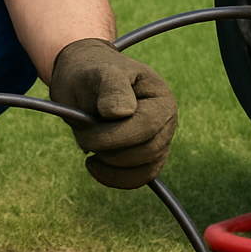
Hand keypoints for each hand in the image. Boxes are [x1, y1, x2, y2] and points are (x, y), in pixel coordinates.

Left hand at [50, 38, 176, 189]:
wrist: (83, 81)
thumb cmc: (92, 73)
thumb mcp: (99, 73)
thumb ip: (113, 88)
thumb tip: (123, 112)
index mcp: (161, 98)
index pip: (147, 126)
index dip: (116, 134)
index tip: (86, 127)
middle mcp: (167, 122)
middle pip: (147, 151)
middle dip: (110, 149)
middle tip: (84, 135)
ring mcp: (160, 142)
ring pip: (144, 170)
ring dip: (110, 164)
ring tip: (89, 143)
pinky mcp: (147, 159)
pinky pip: (138, 178)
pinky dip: (114, 178)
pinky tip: (94, 165)